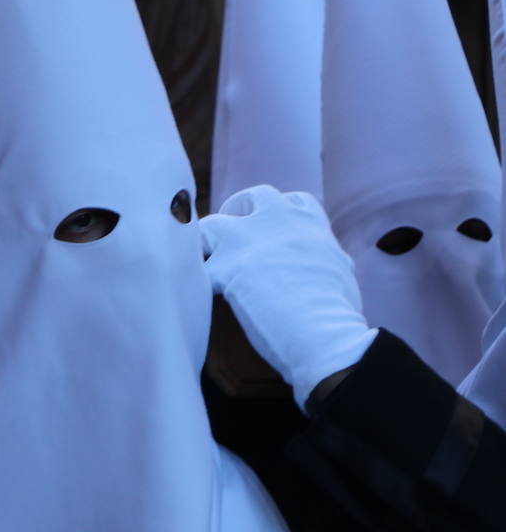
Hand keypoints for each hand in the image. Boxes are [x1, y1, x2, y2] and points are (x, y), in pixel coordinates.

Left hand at [201, 186, 377, 408]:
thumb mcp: (342, 273)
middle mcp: (277, 221)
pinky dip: (188, 279)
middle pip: (251, 198)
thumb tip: (336, 263)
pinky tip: (187, 293)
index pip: (292, 201)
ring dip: (204, 243)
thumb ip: (329, 258)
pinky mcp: (225, 267)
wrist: (324, 333)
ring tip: (203, 263)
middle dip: (238, 213)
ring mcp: (248, 241)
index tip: (269, 229)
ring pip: (210, 224)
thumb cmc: (337, 312)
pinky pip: (193, 267)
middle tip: (232, 239)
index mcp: (310, 224)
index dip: (277, 213)